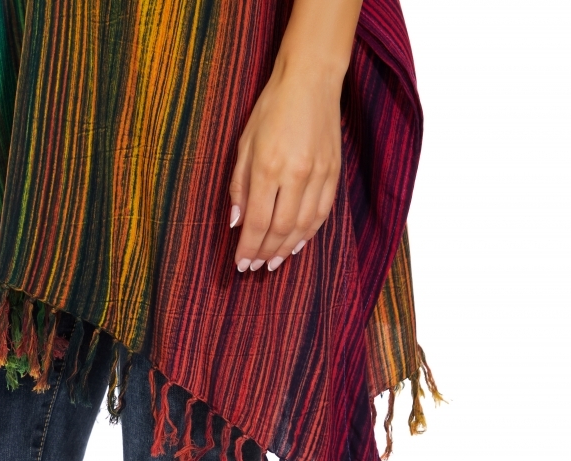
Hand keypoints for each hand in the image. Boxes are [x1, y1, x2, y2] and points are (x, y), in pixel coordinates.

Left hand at [227, 0, 361, 272]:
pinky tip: (297, 243)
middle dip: (266, 252)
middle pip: (280, 228)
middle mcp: (296, 175)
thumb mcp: (244, 144)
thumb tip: (236, 222)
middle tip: (255, 267)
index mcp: (268, 167)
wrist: (311, 82)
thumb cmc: (271, 109)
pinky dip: (309, 233)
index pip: (257, 221)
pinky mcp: (334, 172)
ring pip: (304, 225)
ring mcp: (319, 175)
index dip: (248, 247)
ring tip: (274, 262)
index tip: (241, 264)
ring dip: (287, 248)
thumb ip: (239, 185)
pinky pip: (322, 213)